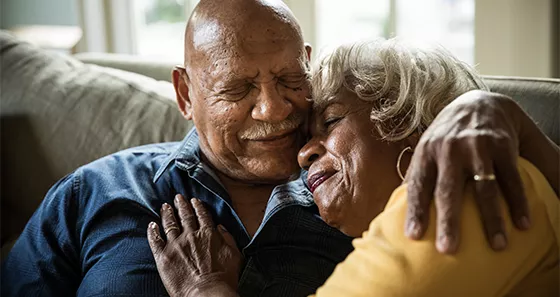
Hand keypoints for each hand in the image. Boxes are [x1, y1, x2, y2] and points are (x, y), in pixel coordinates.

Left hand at [147, 194, 241, 296]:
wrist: (207, 293)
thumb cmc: (224, 278)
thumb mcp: (235, 255)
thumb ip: (228, 238)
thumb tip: (221, 228)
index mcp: (208, 233)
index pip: (202, 215)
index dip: (197, 206)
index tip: (194, 200)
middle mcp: (191, 235)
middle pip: (184, 216)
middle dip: (181, 205)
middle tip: (177, 197)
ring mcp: (175, 245)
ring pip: (169, 224)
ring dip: (167, 213)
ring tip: (165, 206)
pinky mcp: (163, 256)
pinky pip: (155, 240)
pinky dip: (152, 231)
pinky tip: (151, 225)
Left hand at [405, 90, 530, 253]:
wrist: (478, 102)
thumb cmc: (446, 137)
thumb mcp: (426, 148)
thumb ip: (418, 175)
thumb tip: (396, 208)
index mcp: (426, 152)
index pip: (418, 185)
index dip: (415, 211)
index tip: (413, 236)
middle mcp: (448, 149)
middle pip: (448, 190)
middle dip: (448, 220)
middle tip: (448, 249)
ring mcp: (476, 147)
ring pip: (484, 187)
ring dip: (492, 219)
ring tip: (497, 245)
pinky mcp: (501, 145)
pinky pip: (511, 178)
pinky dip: (518, 202)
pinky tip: (523, 224)